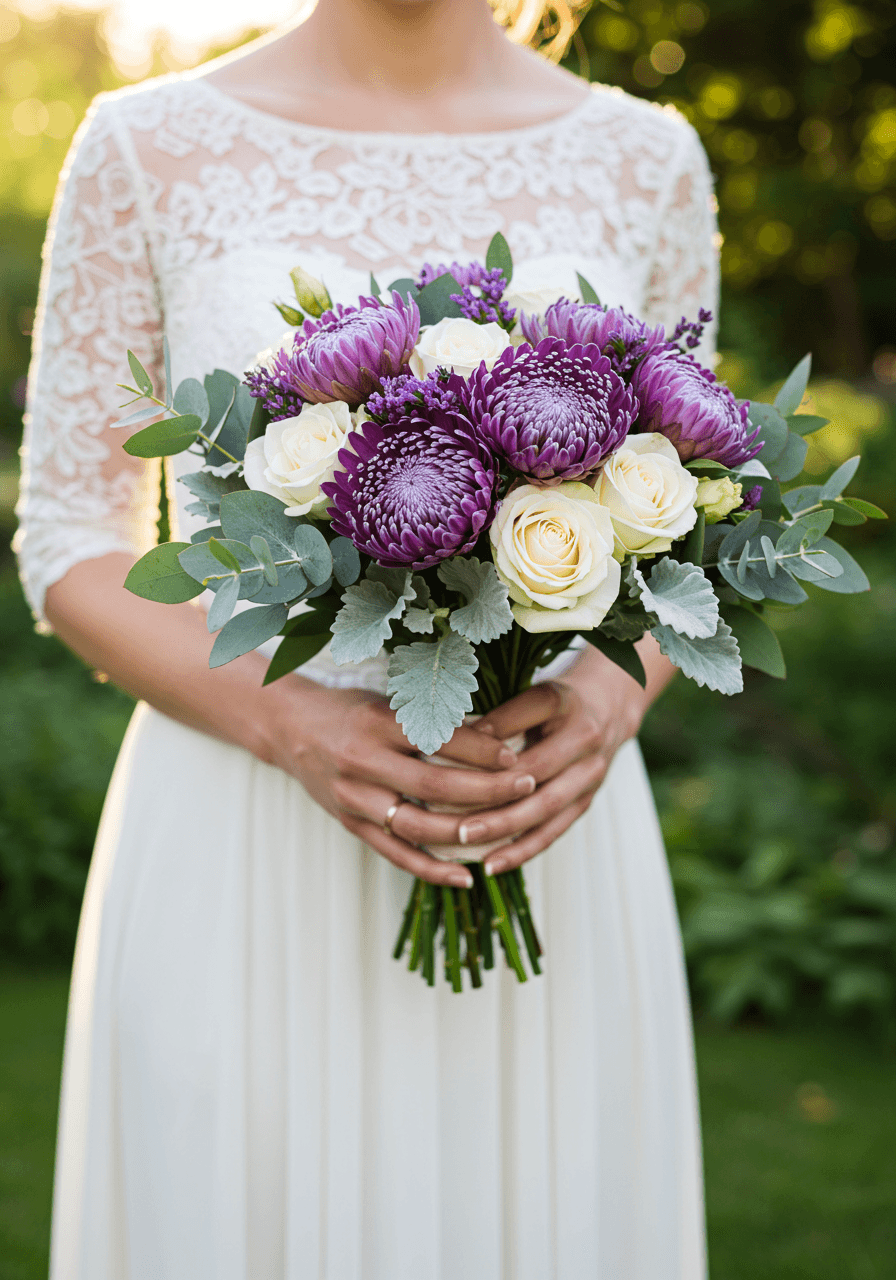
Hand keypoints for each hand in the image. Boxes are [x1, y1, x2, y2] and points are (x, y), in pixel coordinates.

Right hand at [266, 682, 537, 886]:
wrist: (288, 728)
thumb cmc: (349, 710)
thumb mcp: (388, 702)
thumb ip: (431, 720)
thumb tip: (494, 739)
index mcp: (377, 723)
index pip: (439, 738)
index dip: (481, 750)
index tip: (515, 755)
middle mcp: (362, 761)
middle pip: (434, 784)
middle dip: (486, 789)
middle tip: (526, 786)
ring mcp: (353, 797)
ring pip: (417, 825)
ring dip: (466, 832)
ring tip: (506, 830)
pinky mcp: (350, 824)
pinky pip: (395, 853)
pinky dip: (431, 869)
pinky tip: (465, 876)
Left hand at [452, 646, 649, 874]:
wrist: (608, 711)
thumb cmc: (555, 704)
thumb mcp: (531, 693)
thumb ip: (501, 714)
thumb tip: (458, 739)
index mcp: (564, 704)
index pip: (524, 719)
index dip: (492, 736)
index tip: (452, 751)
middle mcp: (584, 740)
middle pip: (537, 775)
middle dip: (495, 800)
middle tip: (459, 823)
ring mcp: (590, 775)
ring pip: (546, 810)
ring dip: (506, 832)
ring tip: (468, 844)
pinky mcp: (586, 801)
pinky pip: (553, 831)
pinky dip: (523, 850)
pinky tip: (493, 864)